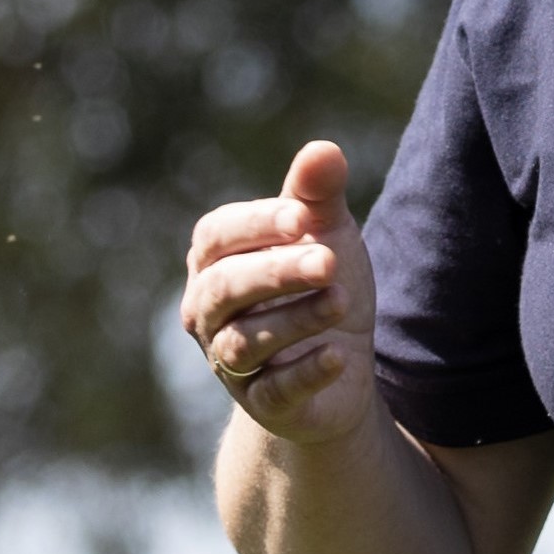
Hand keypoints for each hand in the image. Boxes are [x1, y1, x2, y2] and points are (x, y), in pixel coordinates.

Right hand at [182, 144, 374, 448]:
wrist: (343, 360)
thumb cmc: (320, 281)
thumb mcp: (324, 233)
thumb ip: (317, 194)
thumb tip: (324, 149)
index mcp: (215, 260)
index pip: (217, 236)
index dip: (256, 225)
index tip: (303, 217)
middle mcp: (210, 311)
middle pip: (226, 289)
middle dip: (276, 272)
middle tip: (330, 260)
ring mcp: (230, 362)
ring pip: (244, 343)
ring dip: (293, 320)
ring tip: (339, 300)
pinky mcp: (263, 404)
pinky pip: (274, 393)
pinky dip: (303, 374)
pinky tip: (337, 358)